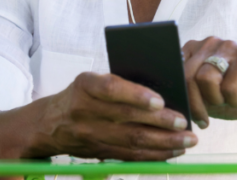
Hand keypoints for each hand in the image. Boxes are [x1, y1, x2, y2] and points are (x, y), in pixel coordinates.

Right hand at [36, 72, 196, 160]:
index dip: (136, 95)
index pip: (112, 89)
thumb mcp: (91, 80)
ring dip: (164, 143)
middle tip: (185, 123)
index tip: (160, 100)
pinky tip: (172, 152)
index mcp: (85, 85)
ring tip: (186, 141)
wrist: (49, 123)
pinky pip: (130, 156)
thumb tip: (162, 89)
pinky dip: (154, 155)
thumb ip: (118, 84)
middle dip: (161, 123)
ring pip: (132, 142)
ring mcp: (91, 135)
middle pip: (127, 119)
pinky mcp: (98, 152)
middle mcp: (85, 110)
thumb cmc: (81, 95)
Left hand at [182, 37, 236, 128]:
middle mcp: (210, 42)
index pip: (174, 69)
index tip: (185, 113)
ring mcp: (230, 46)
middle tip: (204, 119)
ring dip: (217, 100)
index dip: (178, 94)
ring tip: (229, 99)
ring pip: (206, 78)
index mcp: (195, 48)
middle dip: (195, 103)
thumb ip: (185, 92)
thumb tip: (167, 98)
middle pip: (188, 74)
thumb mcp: (203, 98)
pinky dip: (235, 100)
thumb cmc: (232, 98)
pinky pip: (229, 87)